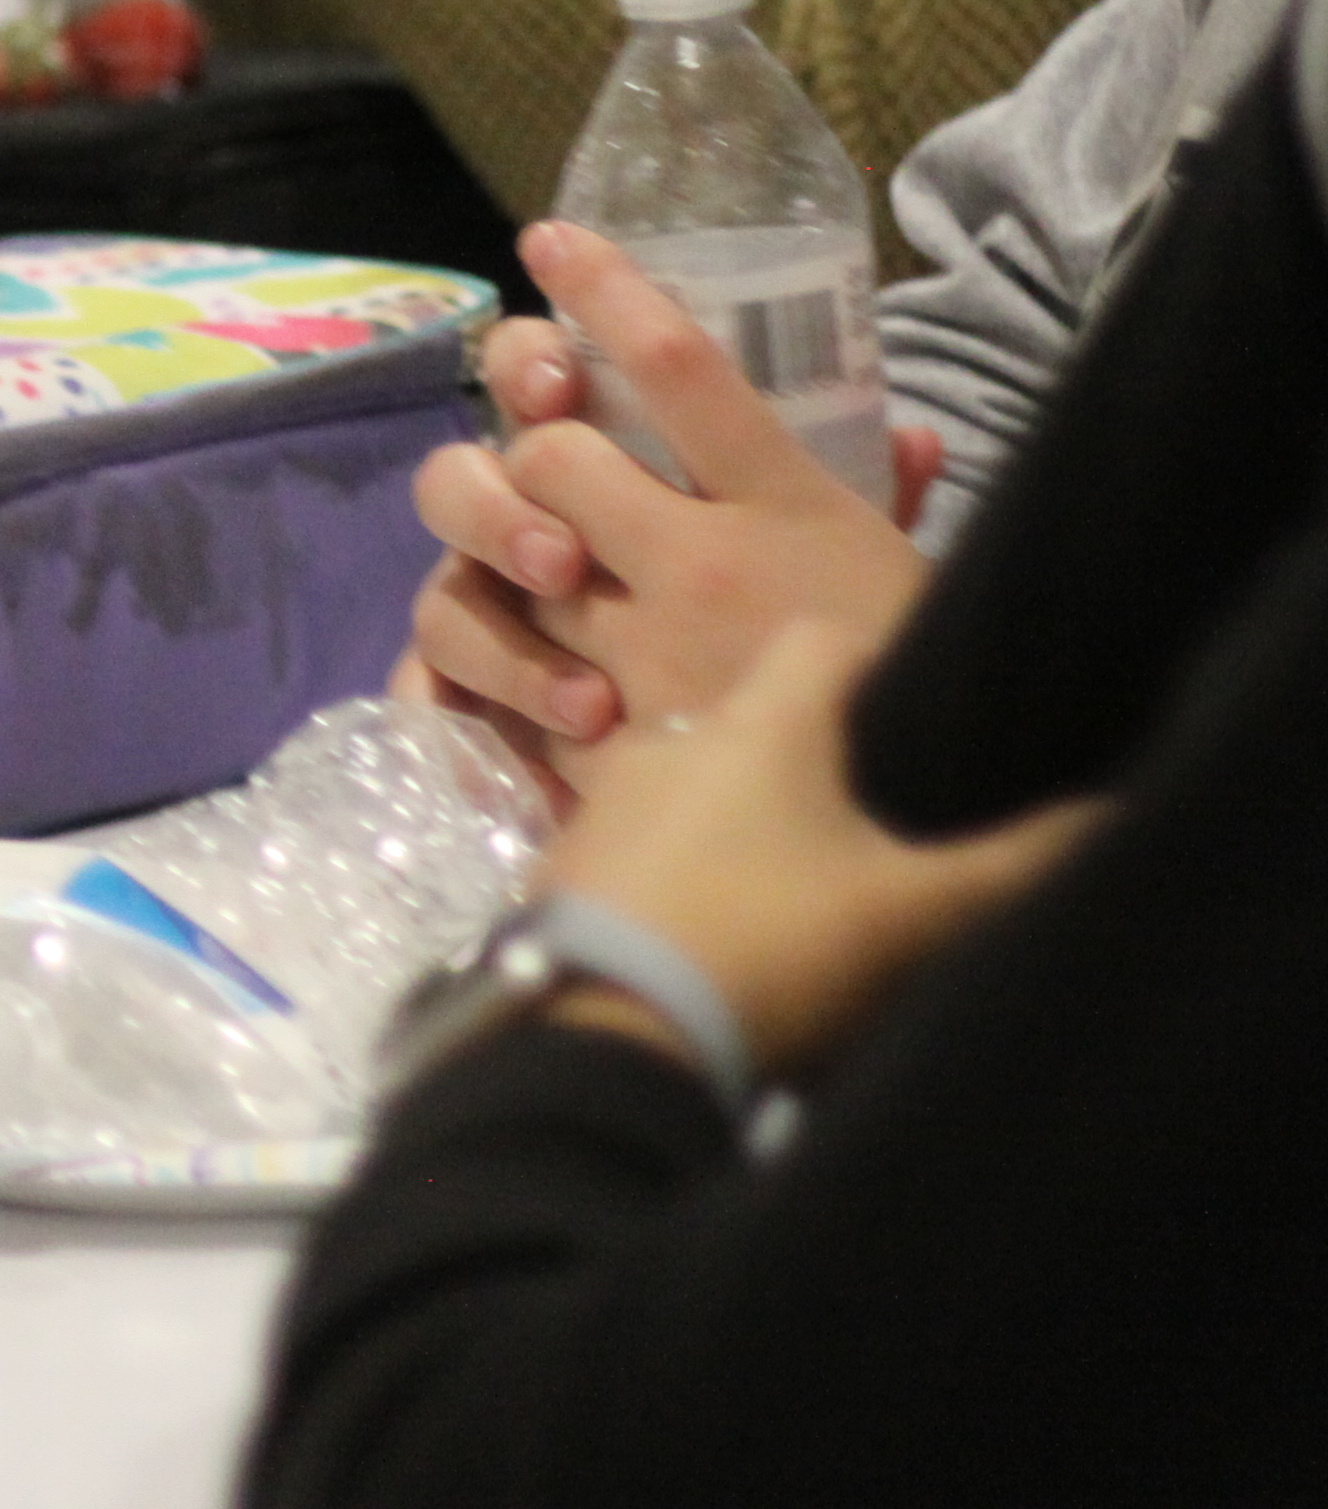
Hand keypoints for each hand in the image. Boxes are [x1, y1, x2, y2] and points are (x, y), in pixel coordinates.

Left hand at [483, 221, 935, 737]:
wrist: (911, 860)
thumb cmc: (926, 709)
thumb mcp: (918, 589)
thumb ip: (894, 501)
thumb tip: (903, 430)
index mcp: (787, 515)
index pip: (682, 368)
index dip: (605, 292)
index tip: (549, 241)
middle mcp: (697, 570)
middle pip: (550, 456)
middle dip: (529, 449)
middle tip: (550, 457)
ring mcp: (634, 657)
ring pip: (501, 565)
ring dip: (497, 555)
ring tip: (534, 562)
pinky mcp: (591, 746)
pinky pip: (491, 678)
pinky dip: (487, 668)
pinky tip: (504, 668)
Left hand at [546, 616, 1097, 1081]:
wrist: (601, 1042)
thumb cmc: (770, 949)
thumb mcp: (916, 915)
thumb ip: (1019, 863)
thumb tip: (1117, 810)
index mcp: (755, 722)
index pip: (822, 639)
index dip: (885, 662)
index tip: (931, 716)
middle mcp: (666, 740)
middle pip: (763, 722)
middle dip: (823, 764)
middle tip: (890, 825)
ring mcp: (602, 806)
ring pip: (701, 790)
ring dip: (754, 827)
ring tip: (816, 892)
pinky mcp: (565, 874)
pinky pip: (649, 852)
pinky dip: (694, 877)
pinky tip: (732, 936)